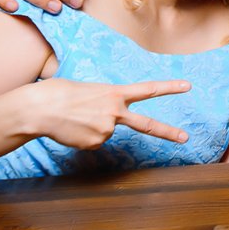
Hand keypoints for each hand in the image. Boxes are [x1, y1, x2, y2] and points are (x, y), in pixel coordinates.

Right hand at [35, 78, 190, 148]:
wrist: (41, 109)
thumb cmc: (60, 93)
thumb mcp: (89, 90)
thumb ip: (104, 102)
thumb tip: (105, 121)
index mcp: (114, 93)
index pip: (148, 89)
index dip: (169, 87)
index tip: (187, 86)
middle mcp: (115, 112)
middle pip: (146, 125)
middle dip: (167, 132)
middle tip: (185, 138)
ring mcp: (107, 130)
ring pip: (106, 132)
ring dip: (92, 127)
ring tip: (75, 118)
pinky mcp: (96, 143)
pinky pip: (94, 141)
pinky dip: (84, 137)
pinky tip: (73, 129)